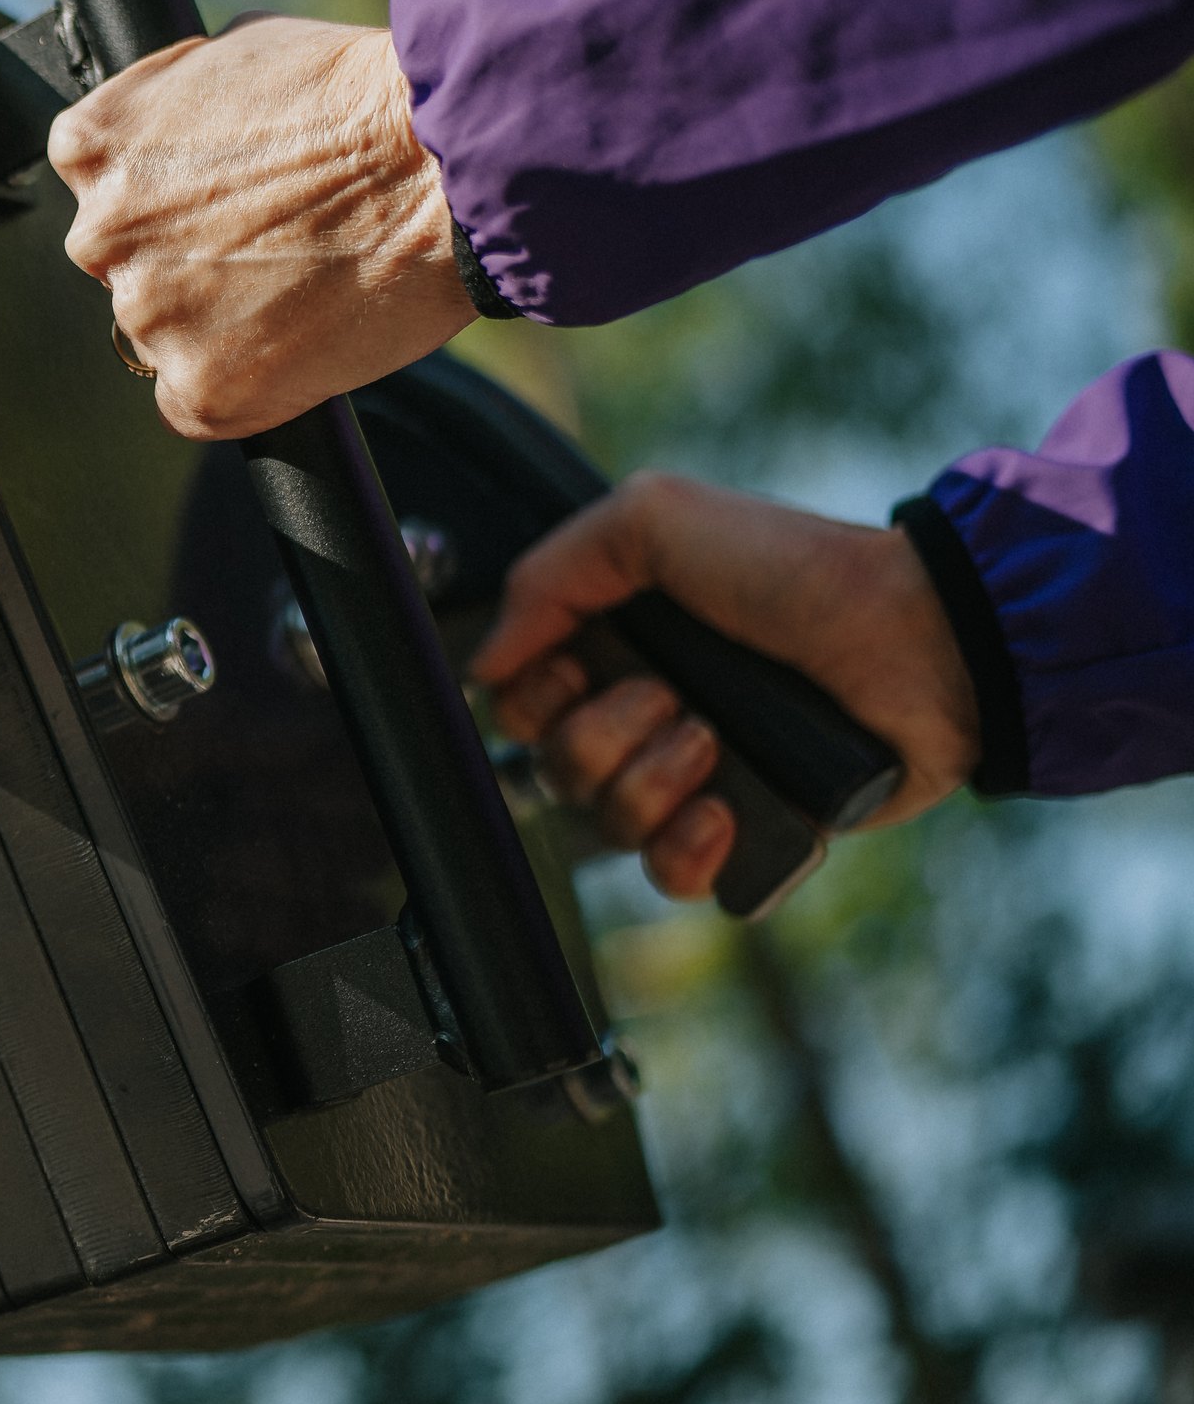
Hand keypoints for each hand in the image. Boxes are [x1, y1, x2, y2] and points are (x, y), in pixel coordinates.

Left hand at [47, 16, 472, 439]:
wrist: (441, 165)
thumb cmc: (359, 99)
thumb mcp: (235, 55)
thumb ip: (176, 108)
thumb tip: (176, 133)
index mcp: (94, 146)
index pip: (98, 185)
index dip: (164, 193)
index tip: (213, 199)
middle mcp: (102, 234)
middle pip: (123, 265)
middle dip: (182, 259)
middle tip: (266, 244)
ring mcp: (149, 316)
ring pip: (163, 337)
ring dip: (215, 323)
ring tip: (302, 284)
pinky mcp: (203, 387)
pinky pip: (200, 404)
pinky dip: (246, 386)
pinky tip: (299, 340)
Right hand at [469, 472, 980, 899]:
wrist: (919, 637)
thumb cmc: (795, 569)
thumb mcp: (652, 520)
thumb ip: (546, 576)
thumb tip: (485, 667)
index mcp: (620, 649)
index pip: (523, 709)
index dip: (539, 698)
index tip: (587, 664)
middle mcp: (651, 719)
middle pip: (556, 773)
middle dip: (603, 737)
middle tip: (673, 695)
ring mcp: (703, 782)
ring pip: (610, 829)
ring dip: (652, 782)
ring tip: (716, 739)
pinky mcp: (758, 838)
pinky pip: (680, 883)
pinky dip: (691, 853)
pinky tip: (724, 814)